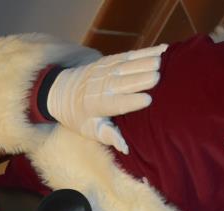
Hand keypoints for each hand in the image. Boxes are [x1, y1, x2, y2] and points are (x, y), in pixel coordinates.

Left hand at [46, 44, 167, 153]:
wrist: (62, 92)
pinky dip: (146, 51)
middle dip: (139, 79)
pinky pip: (128, 55)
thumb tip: (125, 148)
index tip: (148, 100)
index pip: (115, 103)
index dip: (131, 102)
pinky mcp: (109, 60)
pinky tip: (162, 50)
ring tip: (161, 61)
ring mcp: (105, 70)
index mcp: (96, 105)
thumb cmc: (80, 116)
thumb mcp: (90, 130)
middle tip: (157, 78)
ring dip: (144, 62)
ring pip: (126, 65)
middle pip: (122, 82)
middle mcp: (100, 86)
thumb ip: (108, 136)